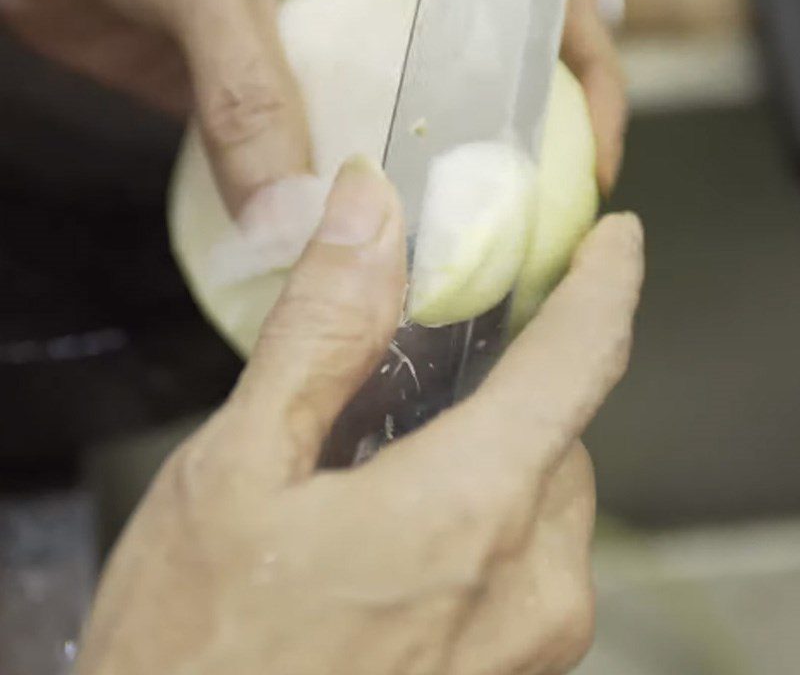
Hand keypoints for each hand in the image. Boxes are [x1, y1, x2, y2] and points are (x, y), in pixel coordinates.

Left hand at [0, 0, 624, 214]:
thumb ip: (248, 94)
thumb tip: (292, 219)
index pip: (531, 0)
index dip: (585, 76)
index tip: (592, 160)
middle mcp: (377, 3)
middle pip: (476, 89)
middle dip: (512, 161)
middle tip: (520, 242)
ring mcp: (324, 59)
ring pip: (400, 136)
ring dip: (420, 199)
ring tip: (443, 269)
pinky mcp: (271, 103)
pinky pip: (322, 162)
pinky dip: (336, 211)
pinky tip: (344, 258)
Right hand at [76, 158, 643, 674]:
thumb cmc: (197, 653)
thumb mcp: (238, 470)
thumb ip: (320, 332)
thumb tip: (368, 211)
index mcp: (469, 512)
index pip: (580, 360)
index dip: (605, 283)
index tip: (616, 239)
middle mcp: (531, 586)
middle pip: (556, 431)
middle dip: (506, 383)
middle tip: (428, 365)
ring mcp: (531, 646)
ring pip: (544, 495)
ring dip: (490, 453)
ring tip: (390, 460)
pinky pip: (527, 561)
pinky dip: (483, 516)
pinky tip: (398, 535)